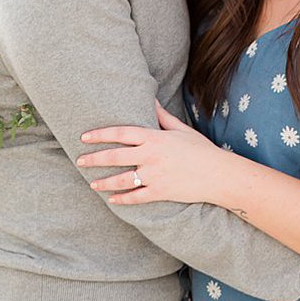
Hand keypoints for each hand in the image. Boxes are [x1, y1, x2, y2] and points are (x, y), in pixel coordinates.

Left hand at [77, 102, 236, 206]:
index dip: (100, 135)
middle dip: (94, 159)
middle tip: (80, 161)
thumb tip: (151, 100)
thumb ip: (162, 117)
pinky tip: (112, 200)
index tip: (85, 137)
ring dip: (104, 182)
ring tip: (92, 184)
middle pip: (115, 157)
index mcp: (154, 138)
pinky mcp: (160, 192)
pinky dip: (122, 199)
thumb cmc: (201, 150)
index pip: (120, 134)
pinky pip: (136, 197)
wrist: (219, 175)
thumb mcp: (181, 130)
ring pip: (121, 180)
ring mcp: (155, 176)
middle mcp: (151, 156)